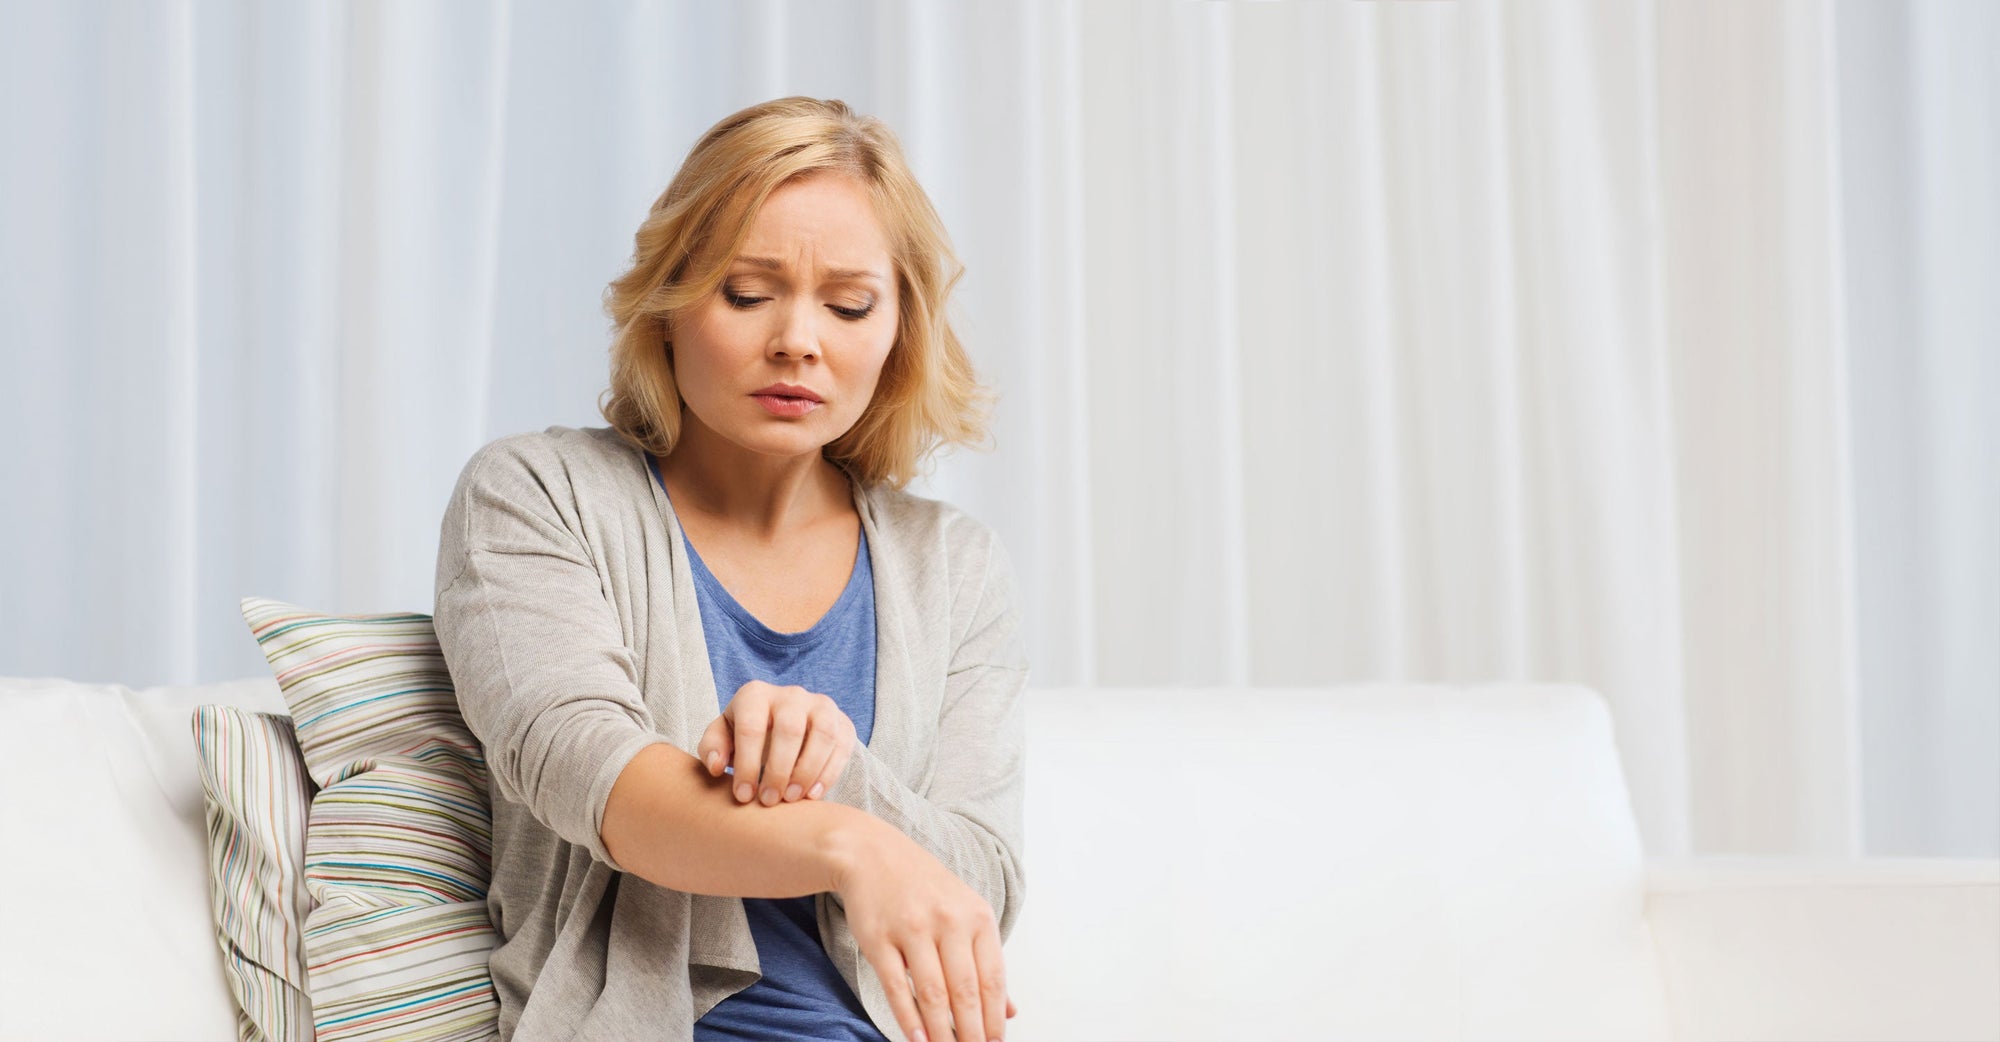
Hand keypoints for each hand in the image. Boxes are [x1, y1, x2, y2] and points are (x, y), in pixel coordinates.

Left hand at [698, 680, 857, 805]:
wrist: (781, 724)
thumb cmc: (746, 734)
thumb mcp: (723, 737)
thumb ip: (712, 748)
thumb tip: (717, 767)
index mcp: (755, 694)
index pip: (751, 727)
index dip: (747, 764)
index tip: (743, 796)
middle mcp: (791, 694)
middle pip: (789, 729)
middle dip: (778, 770)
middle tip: (769, 800)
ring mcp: (821, 705)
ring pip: (822, 734)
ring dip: (807, 771)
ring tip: (792, 799)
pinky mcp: (843, 722)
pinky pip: (842, 745)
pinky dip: (830, 772)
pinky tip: (813, 795)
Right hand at [834, 822, 1018, 1041]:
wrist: (871, 853)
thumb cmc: (924, 887)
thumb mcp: (965, 913)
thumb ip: (986, 961)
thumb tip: (1009, 1011)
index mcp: (977, 916)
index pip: (993, 978)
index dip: (995, 1018)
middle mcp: (949, 921)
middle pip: (965, 991)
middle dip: (972, 1033)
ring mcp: (913, 928)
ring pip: (933, 994)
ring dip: (942, 1032)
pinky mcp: (879, 938)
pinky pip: (898, 987)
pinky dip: (909, 1019)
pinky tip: (917, 1040)